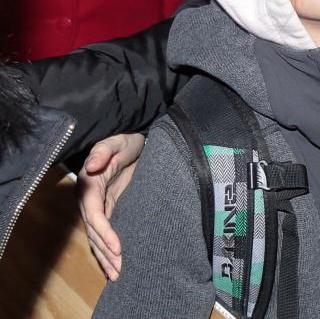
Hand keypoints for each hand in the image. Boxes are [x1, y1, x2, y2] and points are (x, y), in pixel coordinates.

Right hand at [78, 133, 145, 280]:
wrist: (135, 140)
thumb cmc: (124, 139)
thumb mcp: (116, 141)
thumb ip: (103, 151)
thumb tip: (91, 165)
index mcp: (89, 184)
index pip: (94, 214)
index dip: (104, 232)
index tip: (118, 247)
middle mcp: (90, 199)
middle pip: (94, 231)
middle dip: (105, 252)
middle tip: (120, 270)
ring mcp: (100, 206)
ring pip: (98, 236)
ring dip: (106, 256)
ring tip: (117, 274)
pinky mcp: (110, 208)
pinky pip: (106, 232)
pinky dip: (109, 248)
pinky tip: (115, 263)